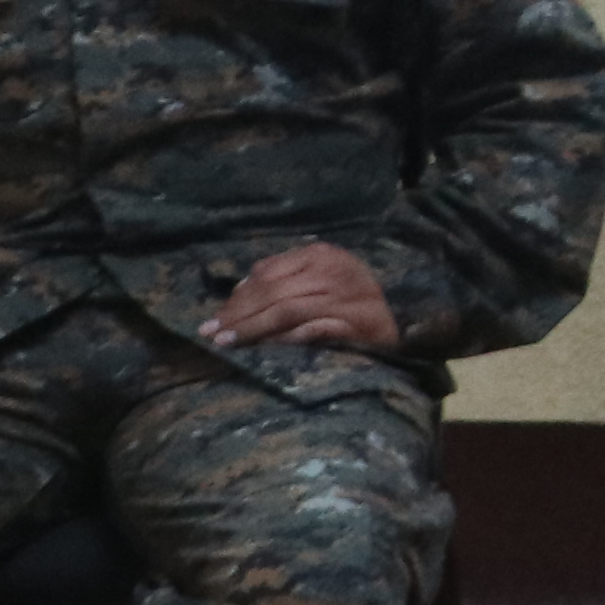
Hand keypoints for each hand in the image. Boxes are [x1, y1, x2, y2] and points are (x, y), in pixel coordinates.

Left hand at [205, 244, 401, 355]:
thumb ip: (283, 282)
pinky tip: (262, 350)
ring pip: (287, 310)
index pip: (268, 273)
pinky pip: (310, 331)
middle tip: (211, 333)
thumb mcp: (316, 283)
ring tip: (227, 343)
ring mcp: (347, 296)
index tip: (215, 319)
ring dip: (253, 329)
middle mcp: (335, 270)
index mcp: (322, 254)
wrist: (393, 330)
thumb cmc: (348, 305)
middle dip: (238, 314)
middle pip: (274, 291)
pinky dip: (283, 340)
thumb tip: (237, 292)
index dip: (237, 297)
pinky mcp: (356, 324)